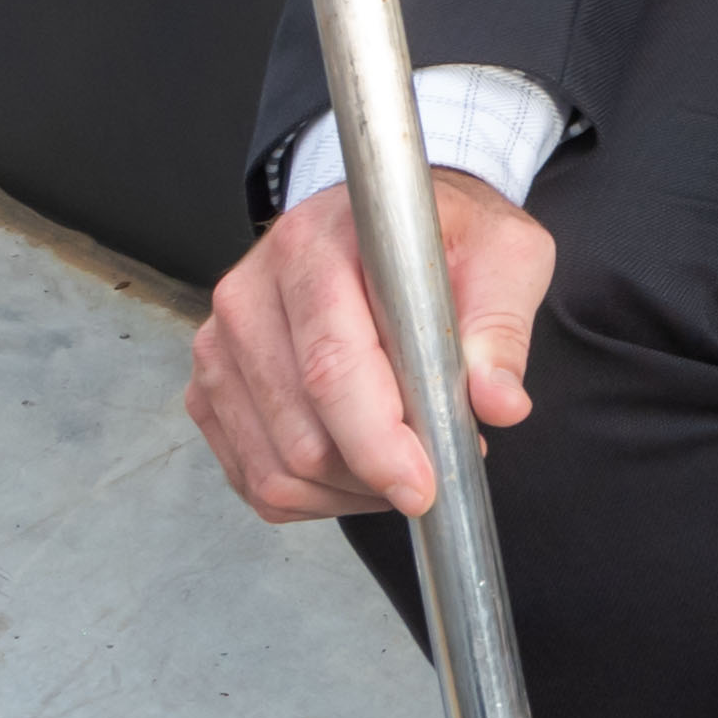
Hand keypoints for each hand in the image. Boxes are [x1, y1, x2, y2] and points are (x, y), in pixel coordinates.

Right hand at [188, 172, 550, 520]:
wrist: (388, 221)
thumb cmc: (443, 238)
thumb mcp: (503, 256)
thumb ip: (500, 329)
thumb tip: (499, 403)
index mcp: (317, 250)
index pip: (332, 367)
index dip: (376, 441)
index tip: (421, 485)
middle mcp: (252, 296)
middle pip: (301, 434)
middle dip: (374, 475)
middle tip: (435, 463)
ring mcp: (221, 345)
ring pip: (275, 467)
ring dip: (346, 491)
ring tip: (403, 461)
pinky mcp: (214, 386)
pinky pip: (255, 477)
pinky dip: (312, 495)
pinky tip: (358, 467)